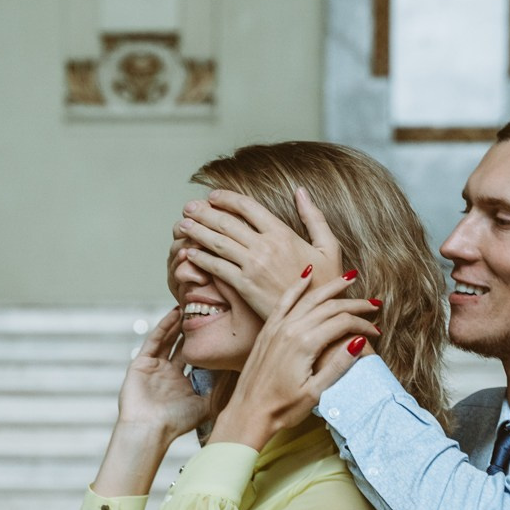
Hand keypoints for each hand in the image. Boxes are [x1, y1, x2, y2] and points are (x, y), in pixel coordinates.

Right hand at [95, 308, 207, 497]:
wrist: (149, 430)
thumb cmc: (176, 423)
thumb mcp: (205, 406)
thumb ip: (220, 392)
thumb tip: (240, 378)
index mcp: (183, 385)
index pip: (197, 360)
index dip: (206, 346)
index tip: (219, 330)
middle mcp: (169, 375)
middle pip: (183, 347)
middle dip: (193, 331)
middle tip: (206, 312)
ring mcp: (154, 368)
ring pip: (169, 340)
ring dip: (179, 325)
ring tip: (191, 307)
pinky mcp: (141, 363)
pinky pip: (154, 341)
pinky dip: (164, 327)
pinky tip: (175, 314)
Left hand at [176, 188, 344, 317]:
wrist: (319, 318)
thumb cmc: (327, 284)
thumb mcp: (328, 247)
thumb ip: (314, 217)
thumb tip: (301, 191)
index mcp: (283, 233)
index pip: (247, 207)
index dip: (227, 198)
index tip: (213, 196)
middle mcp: (265, 246)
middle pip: (227, 222)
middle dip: (204, 212)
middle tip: (188, 208)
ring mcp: (253, 266)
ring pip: (217, 243)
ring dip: (196, 232)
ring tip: (182, 226)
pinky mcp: (245, 286)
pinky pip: (217, 268)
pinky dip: (200, 258)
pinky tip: (189, 254)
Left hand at [210, 273, 379, 450]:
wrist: (247, 413)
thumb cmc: (282, 408)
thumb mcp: (315, 392)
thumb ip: (338, 365)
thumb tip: (360, 341)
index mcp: (305, 344)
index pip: (343, 323)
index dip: (364, 325)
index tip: (377, 332)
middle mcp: (290, 329)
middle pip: (329, 306)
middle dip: (355, 304)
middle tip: (374, 304)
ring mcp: (277, 328)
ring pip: (309, 298)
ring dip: (331, 287)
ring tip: (349, 278)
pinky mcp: (268, 330)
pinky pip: (284, 300)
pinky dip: (297, 285)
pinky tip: (307, 273)